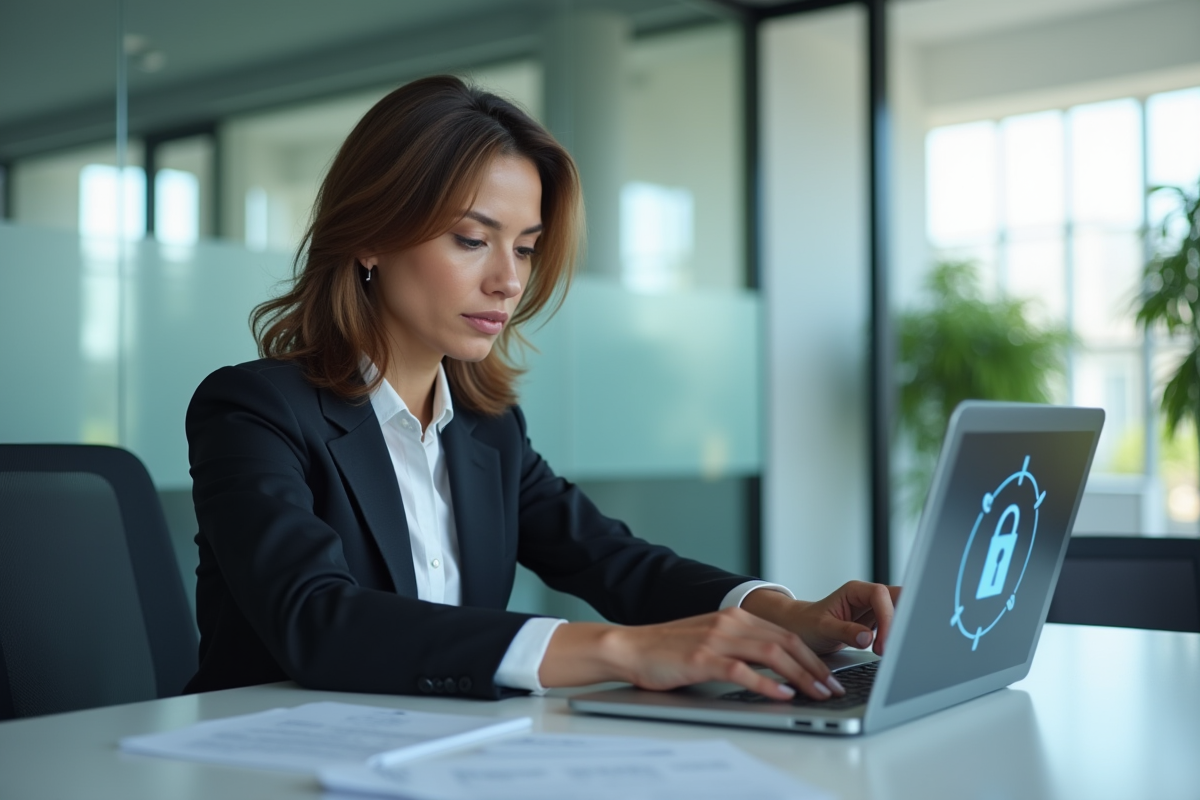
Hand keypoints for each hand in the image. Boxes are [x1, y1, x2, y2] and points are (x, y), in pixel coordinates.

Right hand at [539, 608, 843, 700]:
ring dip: (800, 676)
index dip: (812, 656)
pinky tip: (782, 695)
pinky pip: (743, 670)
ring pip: (771, 653)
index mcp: (735, 616)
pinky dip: (767, 684)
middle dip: (814, 667)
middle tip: (833, 688)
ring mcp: (717, 638)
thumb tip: (778, 669)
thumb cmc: (669, 650)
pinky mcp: (703, 657)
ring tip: (817, 693)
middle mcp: (730, 622)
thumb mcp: (712, 640)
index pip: (786, 634)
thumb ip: (741, 646)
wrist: (631, 647)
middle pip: (786, 642)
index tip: (829, 676)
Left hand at [742, 581, 900, 656]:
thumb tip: (868, 638)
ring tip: (893, 652)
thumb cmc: (807, 624)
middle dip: (901, 622)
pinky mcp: (876, 623)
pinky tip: (893, 651)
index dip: (887, 617)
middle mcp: (867, 598)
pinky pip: (894, 626)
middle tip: (896, 648)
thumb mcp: (823, 628)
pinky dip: (896, 638)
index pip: (881, 596)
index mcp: (854, 591)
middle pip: (897, 600)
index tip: (883, 643)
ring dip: (900, 632)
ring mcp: (873, 610)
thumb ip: (845, 631)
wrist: (800, 630)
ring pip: (899, 613)